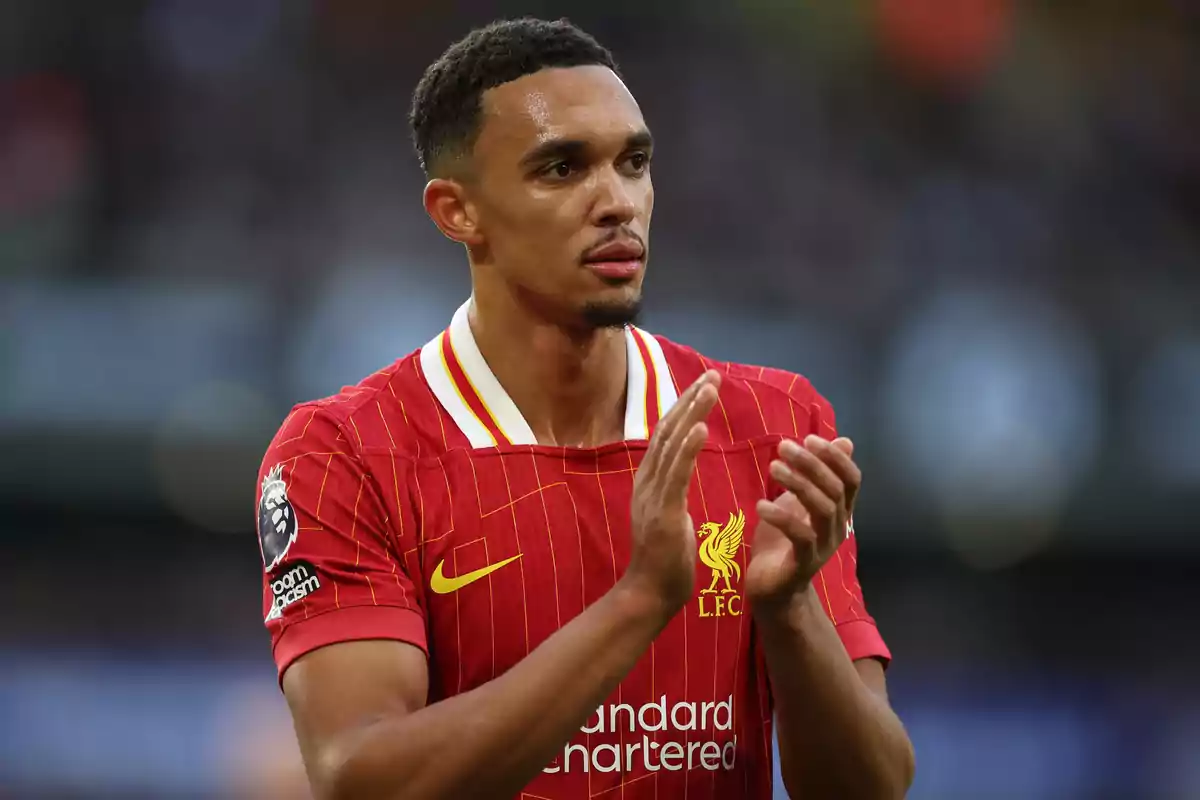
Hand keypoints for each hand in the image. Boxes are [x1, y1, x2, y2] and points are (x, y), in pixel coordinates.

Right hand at [623, 370, 720, 612]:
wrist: (650, 594)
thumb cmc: (665, 560)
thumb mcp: (670, 515)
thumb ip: (672, 490)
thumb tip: (680, 471)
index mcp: (650, 482)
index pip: (667, 435)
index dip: (685, 408)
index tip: (705, 386)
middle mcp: (647, 482)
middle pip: (667, 430)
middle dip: (690, 400)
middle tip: (713, 375)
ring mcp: (652, 496)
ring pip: (671, 445)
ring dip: (691, 413)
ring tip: (710, 389)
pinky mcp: (663, 513)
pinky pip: (676, 474)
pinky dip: (687, 448)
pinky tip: (700, 428)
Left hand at [746, 435, 859, 613]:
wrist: (772, 590)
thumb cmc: (782, 542)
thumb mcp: (797, 502)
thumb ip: (815, 475)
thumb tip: (845, 441)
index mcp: (839, 511)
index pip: (851, 479)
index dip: (835, 457)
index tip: (809, 437)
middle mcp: (837, 528)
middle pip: (835, 489)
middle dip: (811, 464)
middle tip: (784, 447)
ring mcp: (823, 547)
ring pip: (822, 509)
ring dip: (798, 484)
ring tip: (773, 468)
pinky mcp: (804, 563)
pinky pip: (800, 536)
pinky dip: (781, 517)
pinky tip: (761, 505)